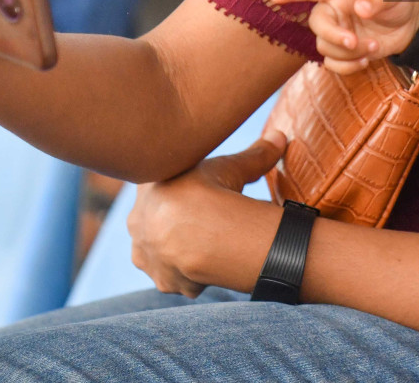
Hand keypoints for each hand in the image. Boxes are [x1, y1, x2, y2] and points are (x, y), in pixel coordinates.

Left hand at [128, 133, 284, 295]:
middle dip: (176, 223)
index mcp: (147, 188)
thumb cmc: (212, 193)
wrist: (201, 237)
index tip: (198, 191)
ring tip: (208, 246)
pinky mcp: (163, 281)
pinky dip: (193, 275)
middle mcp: (138, 222)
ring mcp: (147, 255)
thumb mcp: (232, 167)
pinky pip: (178, 278)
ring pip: (163, 253)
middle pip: (156, 221)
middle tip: (205, 221)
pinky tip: (212, 266)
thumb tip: (280, 136)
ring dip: (181, 251)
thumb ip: (253, 154)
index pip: (156, 184)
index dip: (178, 185)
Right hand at [269, 0, 418, 71]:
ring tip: (375, 47)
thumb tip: (360, 10)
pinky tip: (366, 61)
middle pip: (317, 24)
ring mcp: (336, 31)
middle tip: (354, 42)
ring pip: (325, 47)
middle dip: (333, 36)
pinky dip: (348, 67)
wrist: (410, 23)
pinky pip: (332, 64)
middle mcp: (333, 9)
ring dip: (350, 53)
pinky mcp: (342, 51)